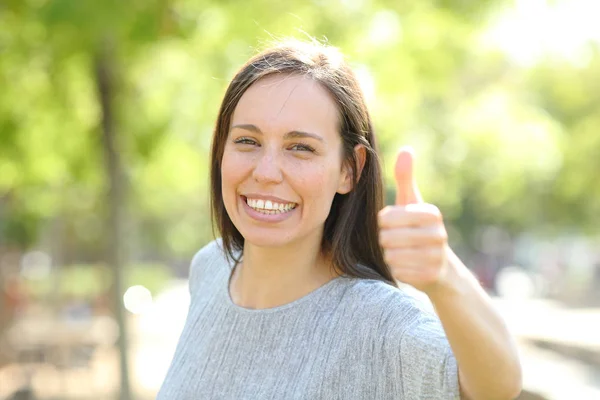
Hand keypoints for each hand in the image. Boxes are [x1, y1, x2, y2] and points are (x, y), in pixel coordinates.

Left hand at [378, 146, 448, 293]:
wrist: (439, 267)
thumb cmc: (418, 228)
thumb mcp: (412, 202)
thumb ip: (405, 177)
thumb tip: (406, 149)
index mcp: (432, 213)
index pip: (386, 218)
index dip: (382, 223)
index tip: (392, 224)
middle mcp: (438, 234)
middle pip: (386, 237)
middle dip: (384, 240)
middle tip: (395, 241)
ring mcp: (436, 256)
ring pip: (391, 255)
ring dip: (389, 255)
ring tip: (401, 252)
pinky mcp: (430, 276)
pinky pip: (398, 271)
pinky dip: (396, 269)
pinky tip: (407, 265)